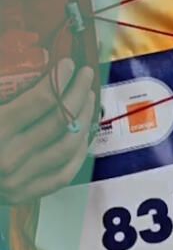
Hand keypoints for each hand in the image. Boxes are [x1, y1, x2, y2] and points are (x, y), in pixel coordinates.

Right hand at [0, 59, 99, 204]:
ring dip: (84, 118)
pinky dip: (78, 151)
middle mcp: (7, 158)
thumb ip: (1, 86)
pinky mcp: (24, 195)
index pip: (41, 100)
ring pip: (68, 146)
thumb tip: (21, 55)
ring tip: (87, 98)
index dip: (60, 79)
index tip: (68, 64)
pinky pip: (64, 173)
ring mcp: (18, 181)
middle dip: (78, 92)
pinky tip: (81, 132)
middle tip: (85, 75)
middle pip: (60, 121)